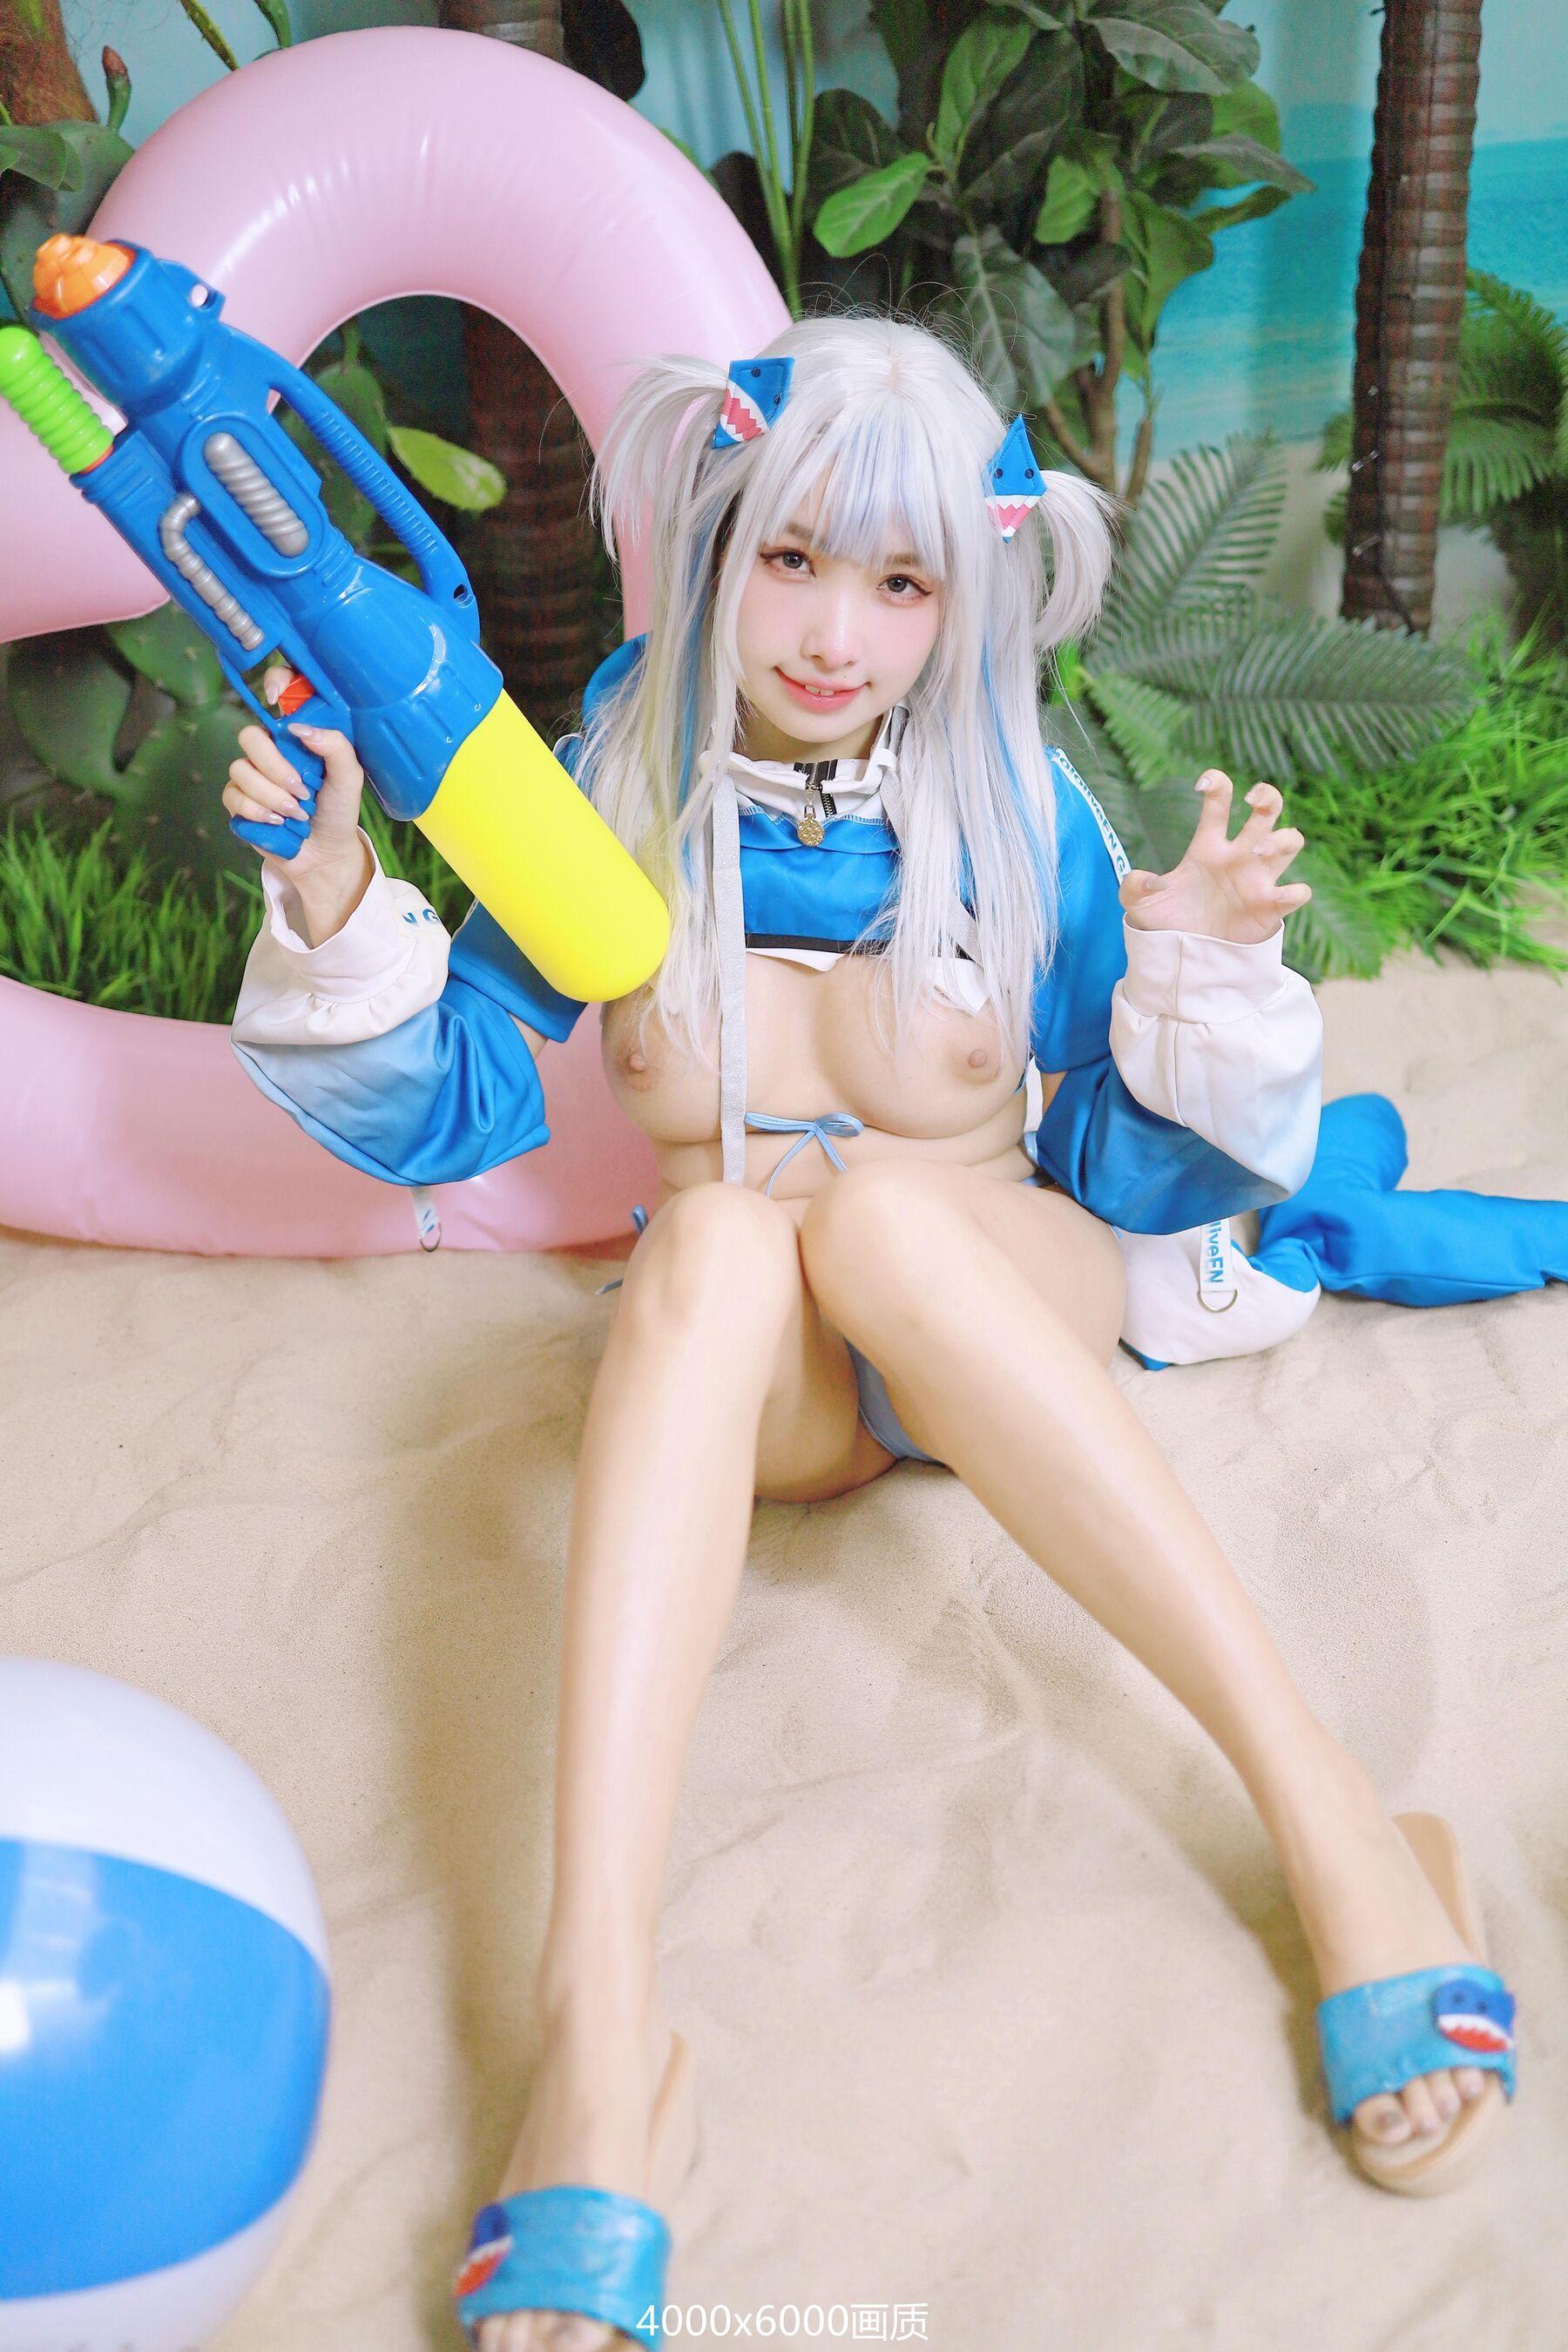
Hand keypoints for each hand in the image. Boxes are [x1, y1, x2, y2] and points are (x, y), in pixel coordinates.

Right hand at [223, 662, 365, 879]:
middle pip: (250, 737)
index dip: (274, 682)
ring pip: (240, 770)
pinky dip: (257, 812)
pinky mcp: (237, 802)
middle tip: (301, 790)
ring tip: (297, 814)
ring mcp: (250, 775)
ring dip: (271, 797)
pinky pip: (233, 796)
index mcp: (295, 738)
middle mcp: (269, 751)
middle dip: (275, 767)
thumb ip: (335, 747)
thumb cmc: (337, 811)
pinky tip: (278, 822)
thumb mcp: (349, 778)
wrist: (325, 852)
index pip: (278, 695)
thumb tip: (299, 728)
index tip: (276, 698)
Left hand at [1118, 770, 1311, 943]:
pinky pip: (1298, 892)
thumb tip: (1150, 881)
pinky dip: (1295, 891)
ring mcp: (1258, 880)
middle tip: (1253, 801)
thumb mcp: (1139, 905)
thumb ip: (1134, 887)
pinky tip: (1274, 896)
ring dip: (1280, 839)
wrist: (1184, 958)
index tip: (1203, 784)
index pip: (1220, 803)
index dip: (1217, 784)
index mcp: (1208, 847)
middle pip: (1268, 810)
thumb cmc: (1166, 924)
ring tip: (1255, 852)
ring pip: (1291, 841)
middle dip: (1268, 796)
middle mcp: (1239, 856)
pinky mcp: (1271, 908)